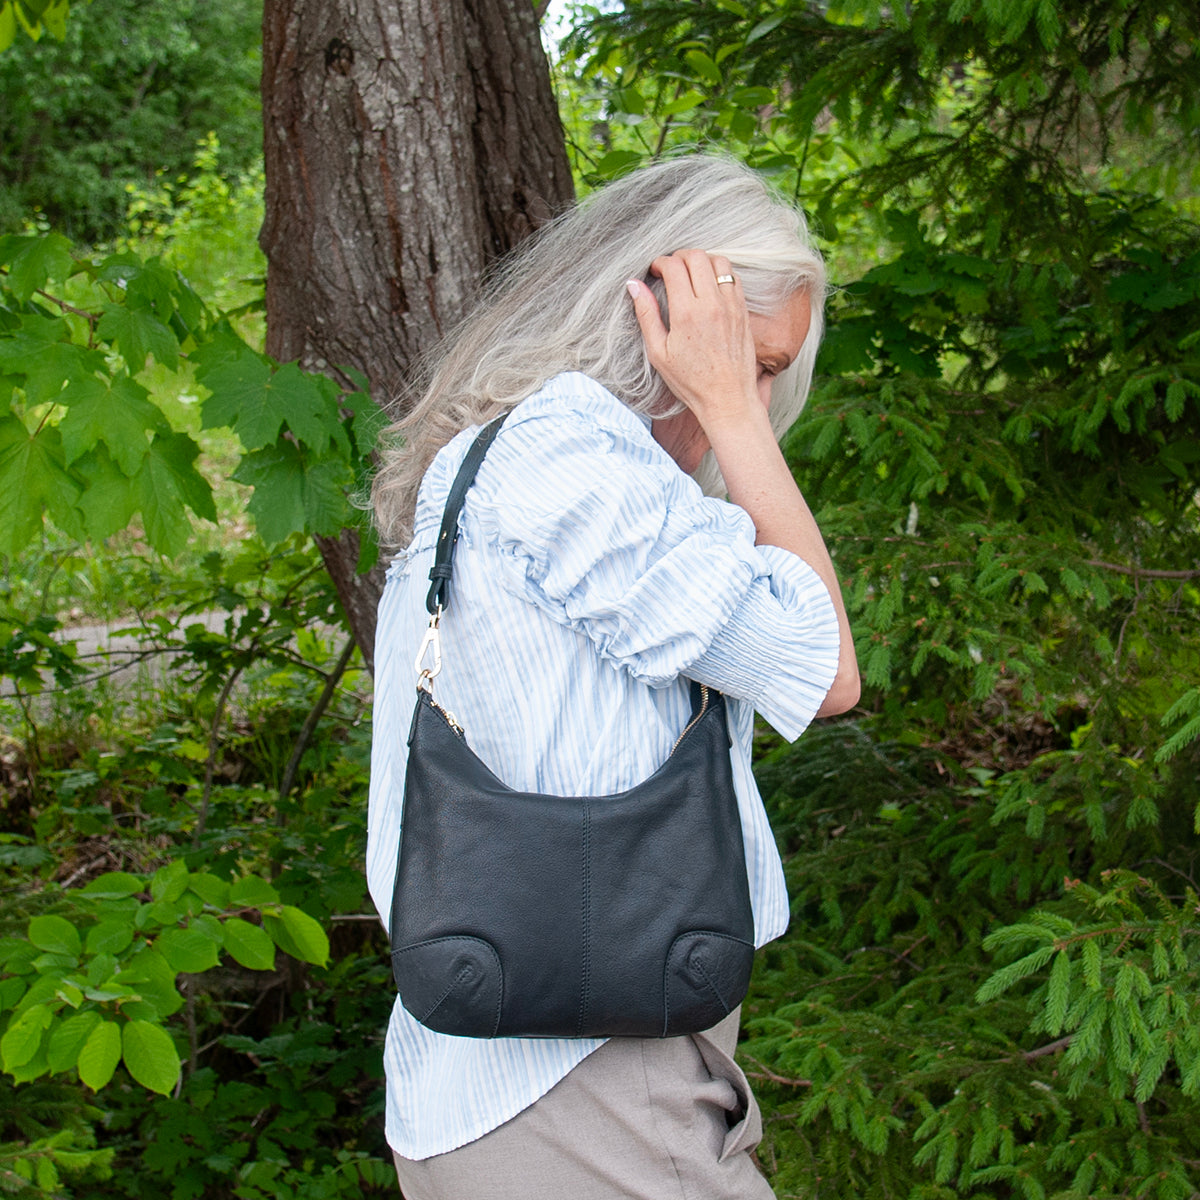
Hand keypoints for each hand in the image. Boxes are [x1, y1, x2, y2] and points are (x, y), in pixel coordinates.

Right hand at [626, 249, 759, 430]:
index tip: (654, 272)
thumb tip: (634, 286)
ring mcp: (731, 305)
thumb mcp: (658, 352)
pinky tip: (709, 286)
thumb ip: (646, 315)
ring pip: (718, 261)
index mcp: (687, 313)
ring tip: (690, 274)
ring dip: (701, 261)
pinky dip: (719, 272)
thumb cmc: (691, 381)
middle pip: (696, 257)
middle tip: (670, 269)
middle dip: (679, 256)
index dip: (660, 263)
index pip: (673, 267)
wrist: (728, 398)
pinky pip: (733, 277)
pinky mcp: (743, 310)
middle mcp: (711, 304)